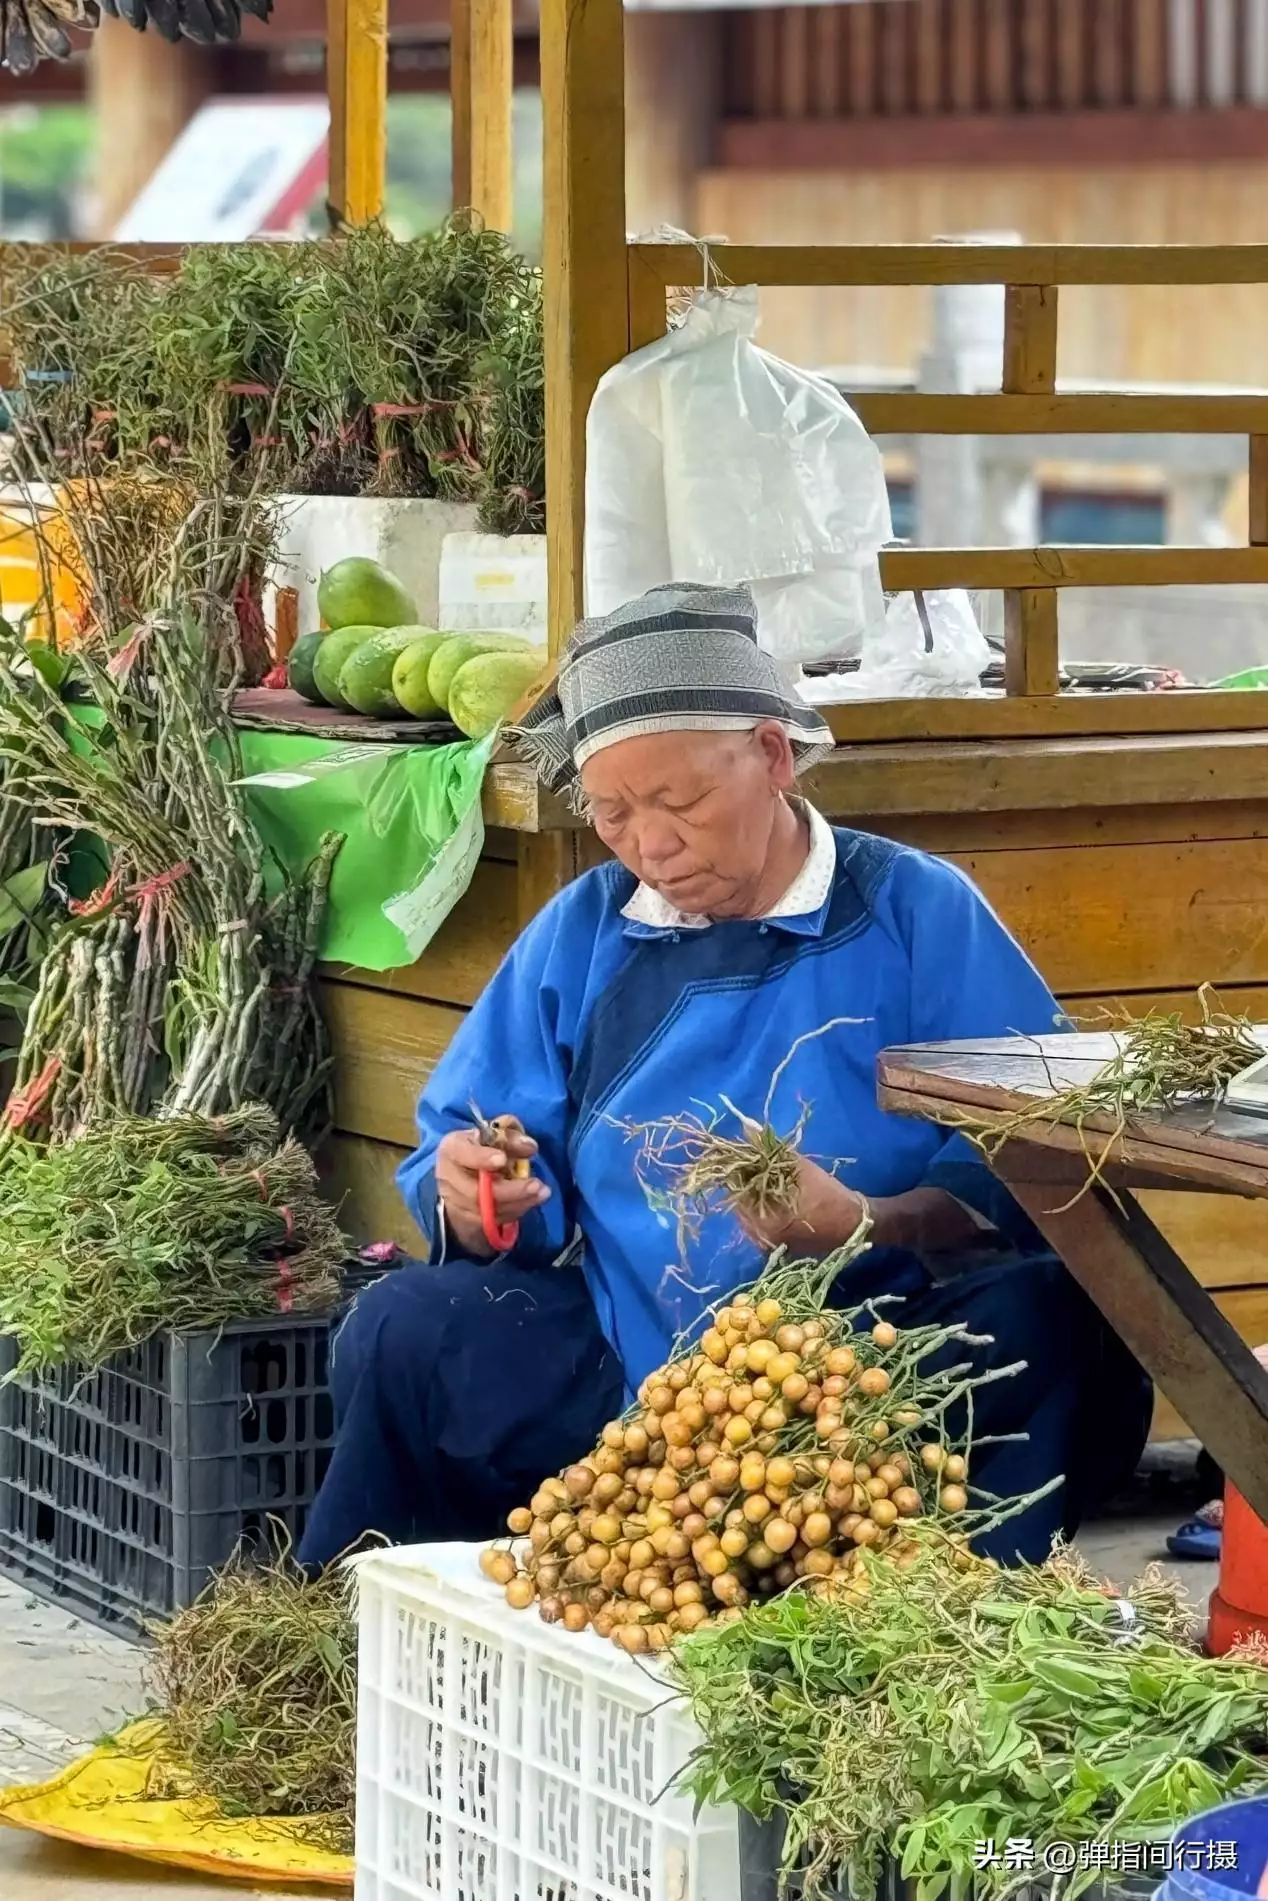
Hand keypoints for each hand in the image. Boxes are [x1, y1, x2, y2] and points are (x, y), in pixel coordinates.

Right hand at [435, 1126, 550, 1259]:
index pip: (460, 1153)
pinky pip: (493, 1220)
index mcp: (452, 1148)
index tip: (502, 1159)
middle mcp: (448, 1176)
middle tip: (536, 1184)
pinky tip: (531, 1201)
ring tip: (542, 1192)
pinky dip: (515, 1210)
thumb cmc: (484, 1147)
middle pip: (474, 1191)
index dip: (480, 1158)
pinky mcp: (467, 1218)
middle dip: (509, 1190)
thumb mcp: (498, 1134)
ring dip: (518, 1202)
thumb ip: (512, 1135)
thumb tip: (529, 1146)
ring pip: (486, 1210)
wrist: (469, 1172)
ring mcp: (455, 1201)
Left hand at [738, 1153, 867, 1257]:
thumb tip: (747, 1126)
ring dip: (754, 1196)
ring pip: (749, 1214)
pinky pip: (760, 1224)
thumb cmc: (828, 1196)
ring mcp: (769, 1245)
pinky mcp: (778, 1247)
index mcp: (762, 1222)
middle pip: (739, 1204)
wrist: (856, 1224)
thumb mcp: (800, 1168)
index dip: (739, 1171)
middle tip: (757, 1167)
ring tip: (767, 1180)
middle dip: (745, 1184)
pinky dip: (763, 1209)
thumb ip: (770, 1149)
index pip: (735, 1191)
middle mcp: (760, 1238)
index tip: (748, 1158)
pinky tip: (775, 1196)